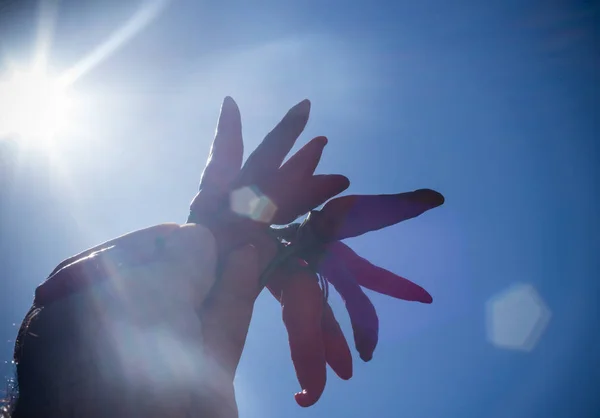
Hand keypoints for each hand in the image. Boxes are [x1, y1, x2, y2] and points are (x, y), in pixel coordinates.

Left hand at [13, 222, 275, 417]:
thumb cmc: (130, 360)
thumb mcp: (152, 294)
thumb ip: (182, 257)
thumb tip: (202, 236)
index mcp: (85, 299)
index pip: (139, 250)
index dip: (180, 236)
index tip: (216, 217)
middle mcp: (119, 323)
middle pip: (172, 275)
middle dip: (208, 254)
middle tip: (243, 224)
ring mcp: (160, 352)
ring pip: (200, 300)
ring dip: (228, 270)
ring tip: (255, 237)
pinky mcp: (199, 376)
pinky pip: (220, 324)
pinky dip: (237, 294)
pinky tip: (253, 263)